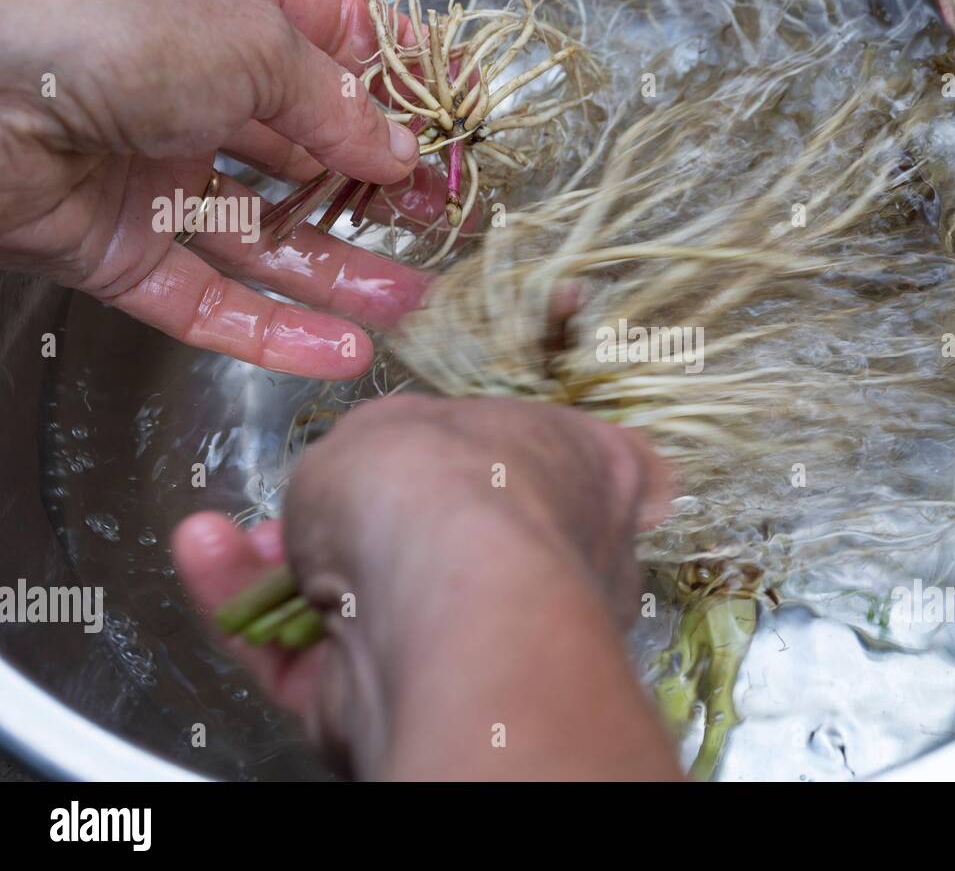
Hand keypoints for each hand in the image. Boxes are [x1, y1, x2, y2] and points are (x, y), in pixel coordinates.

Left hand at [0, 0, 452, 378]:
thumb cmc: (103, 26)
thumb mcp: (252, 39)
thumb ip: (338, 104)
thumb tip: (400, 152)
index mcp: (227, 3)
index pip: (339, 39)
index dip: (407, 78)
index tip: (465, 119)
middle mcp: (196, 86)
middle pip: (312, 150)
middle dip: (385, 188)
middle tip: (448, 221)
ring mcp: (159, 171)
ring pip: (270, 235)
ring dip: (343, 272)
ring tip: (414, 301)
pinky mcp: (126, 250)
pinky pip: (211, 299)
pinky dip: (275, 331)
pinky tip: (341, 352)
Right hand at [172, 394, 680, 779]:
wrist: (442, 598)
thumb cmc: (454, 484)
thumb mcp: (406, 418)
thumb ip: (387, 443)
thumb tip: (376, 462)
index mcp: (584, 477)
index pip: (546, 462)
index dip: (464, 453)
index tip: (407, 448)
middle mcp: (542, 565)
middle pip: (434, 538)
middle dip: (348, 514)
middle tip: (301, 497)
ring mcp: (473, 640)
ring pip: (359, 600)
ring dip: (278, 563)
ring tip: (225, 531)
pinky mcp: (393, 700)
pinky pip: (307, 654)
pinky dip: (248, 608)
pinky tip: (206, 555)